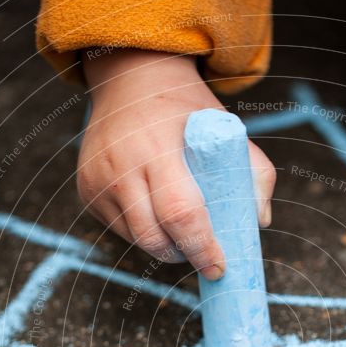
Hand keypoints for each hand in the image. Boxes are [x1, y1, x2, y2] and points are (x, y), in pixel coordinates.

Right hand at [78, 49, 275, 278]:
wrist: (130, 79)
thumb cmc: (186, 111)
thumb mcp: (225, 128)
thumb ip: (254, 172)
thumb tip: (259, 222)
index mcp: (159, 146)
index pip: (180, 212)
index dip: (201, 247)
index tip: (218, 267)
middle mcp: (122, 164)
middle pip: (153, 236)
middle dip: (183, 255)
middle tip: (204, 257)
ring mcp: (98, 179)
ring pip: (136, 239)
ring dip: (164, 247)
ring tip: (183, 232)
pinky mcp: (86, 190)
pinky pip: (119, 229)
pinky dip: (143, 233)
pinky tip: (155, 212)